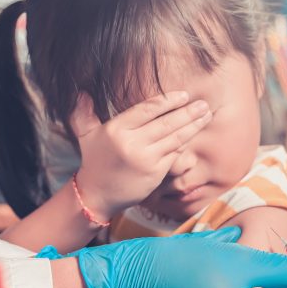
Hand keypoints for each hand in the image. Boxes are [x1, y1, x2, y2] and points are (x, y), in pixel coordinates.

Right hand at [71, 92, 211, 220]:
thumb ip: (83, 113)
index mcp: (117, 129)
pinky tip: (194, 135)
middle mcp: (132, 143)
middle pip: (166, 123)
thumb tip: (81, 92)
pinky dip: (185, 144)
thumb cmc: (94, 162)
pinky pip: (174, 155)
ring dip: (192, 126)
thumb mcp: (86, 136)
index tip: (183, 95)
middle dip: (187, 112)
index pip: (148, 109)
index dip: (168, 101)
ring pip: (174, 138)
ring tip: (205, 115)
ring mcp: (145, 159)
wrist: (97, 195)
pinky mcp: (155, 173)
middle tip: (203, 104)